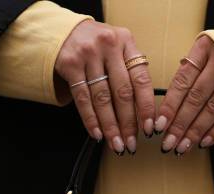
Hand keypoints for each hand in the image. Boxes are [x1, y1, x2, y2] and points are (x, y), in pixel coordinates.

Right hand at [55, 20, 154, 154]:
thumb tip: (145, 113)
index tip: (149, 128)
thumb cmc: (97, 46)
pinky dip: (91, 119)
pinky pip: (83, 98)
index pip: (141, 79)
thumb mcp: (118, 49)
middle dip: (128, 123)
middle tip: (131, 143)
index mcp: (127, 42)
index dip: (146, 107)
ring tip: (116, 143)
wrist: (64, 31)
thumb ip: (131, 72)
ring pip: (102, 98)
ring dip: (110, 126)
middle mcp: (109, 46)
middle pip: (122, 92)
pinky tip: (97, 133)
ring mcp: (88, 54)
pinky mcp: (70, 64)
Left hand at [156, 35, 213, 154]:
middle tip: (168, 143)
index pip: (182, 81)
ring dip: (196, 131)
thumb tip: (169, 104)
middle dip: (180, 124)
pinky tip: (204, 141)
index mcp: (205, 48)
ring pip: (213, 108)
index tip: (159, 124)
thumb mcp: (206, 49)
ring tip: (183, 146)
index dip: (170, 105)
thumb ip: (190, 72)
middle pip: (196, 97)